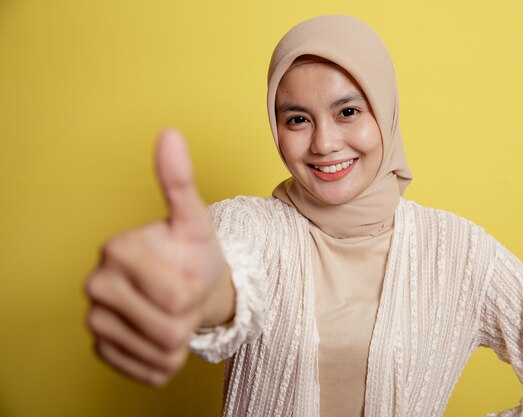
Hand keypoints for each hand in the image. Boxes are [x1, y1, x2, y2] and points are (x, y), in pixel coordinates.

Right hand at [85, 129, 233, 385]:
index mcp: (116, 250)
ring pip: (161, 354)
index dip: (195, 289)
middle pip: (169, 329)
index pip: (177, 295)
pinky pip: (150, 372)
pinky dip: (168, 360)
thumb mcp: (194, 220)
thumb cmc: (192, 253)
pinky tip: (162, 334)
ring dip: (181, 339)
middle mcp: (96, 285)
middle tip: (183, 295)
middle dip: (189, 316)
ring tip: (174, 312)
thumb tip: (170, 134)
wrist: (187, 286)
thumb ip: (180, 181)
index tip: (186, 270)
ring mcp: (96, 321)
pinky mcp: (103, 350)